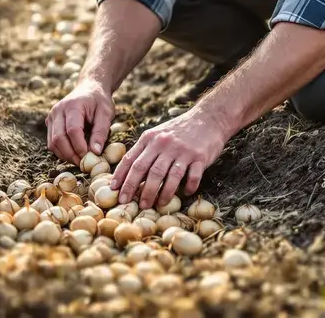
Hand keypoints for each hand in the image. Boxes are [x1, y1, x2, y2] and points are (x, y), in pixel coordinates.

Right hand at [45, 80, 114, 165]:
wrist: (89, 88)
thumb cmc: (99, 101)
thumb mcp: (106, 114)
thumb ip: (100, 132)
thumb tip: (95, 152)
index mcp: (73, 105)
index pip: (72, 130)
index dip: (80, 147)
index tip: (90, 157)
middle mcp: (57, 110)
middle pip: (58, 138)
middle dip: (71, 155)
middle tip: (84, 164)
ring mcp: (51, 116)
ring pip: (52, 143)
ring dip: (65, 155)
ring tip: (80, 160)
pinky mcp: (50, 123)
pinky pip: (51, 142)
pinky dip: (61, 151)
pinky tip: (74, 153)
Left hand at [109, 107, 230, 209]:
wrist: (209, 118)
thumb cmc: (179, 131)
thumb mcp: (158, 134)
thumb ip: (144, 151)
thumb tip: (127, 175)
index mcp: (150, 138)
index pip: (131, 159)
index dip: (122, 176)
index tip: (115, 191)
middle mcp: (164, 144)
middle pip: (147, 170)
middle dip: (137, 189)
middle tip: (132, 204)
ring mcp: (182, 151)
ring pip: (168, 176)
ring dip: (161, 194)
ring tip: (156, 205)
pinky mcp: (200, 157)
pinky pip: (192, 177)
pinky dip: (188, 187)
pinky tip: (185, 194)